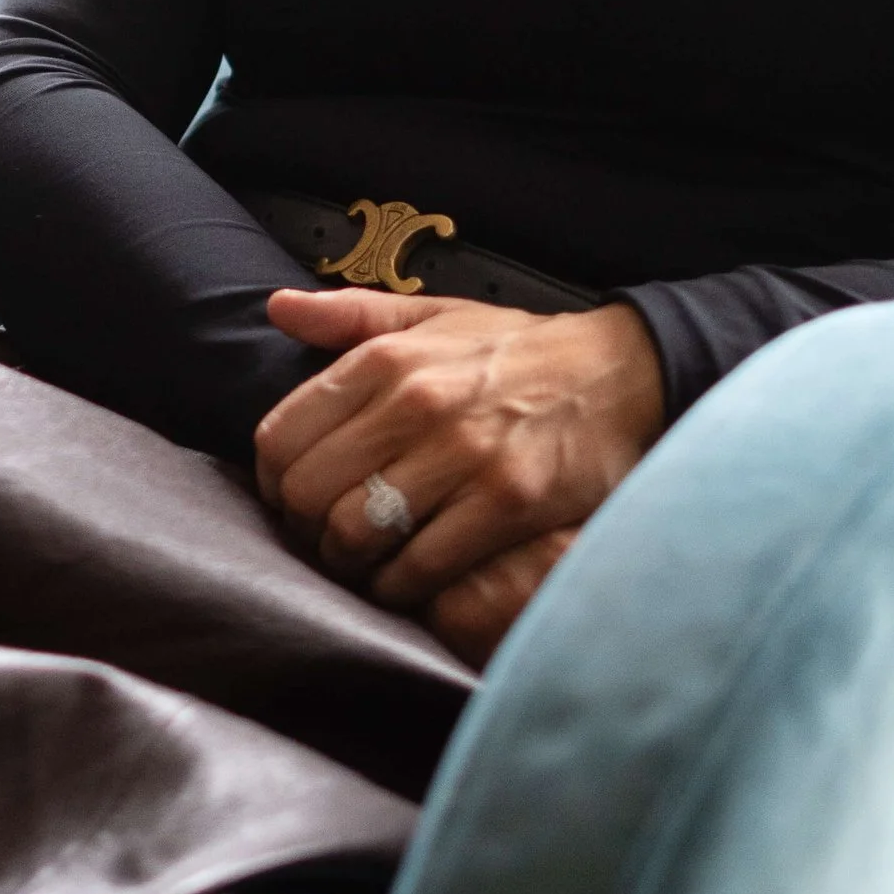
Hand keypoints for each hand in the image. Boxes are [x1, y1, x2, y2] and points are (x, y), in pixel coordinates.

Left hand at [254, 287, 665, 669]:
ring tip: (363, 563)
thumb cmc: (516, 351)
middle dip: (304, 529)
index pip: (281, 436)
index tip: (291, 499)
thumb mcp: (435, 316)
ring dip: (348, 564)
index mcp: (387, 360)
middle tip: (325, 540)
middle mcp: (416, 404)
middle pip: (308, 493)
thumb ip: (352, 316)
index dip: (272, 481)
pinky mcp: (506, 503)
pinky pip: (420, 567)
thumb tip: (279, 307)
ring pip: (356, 535)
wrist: (620, 374)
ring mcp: (462, 456)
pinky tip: (407, 580)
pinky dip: (400, 586)